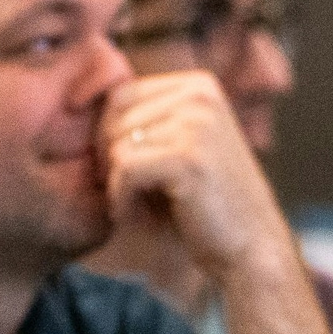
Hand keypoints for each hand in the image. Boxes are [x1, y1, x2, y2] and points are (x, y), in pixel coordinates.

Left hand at [98, 71, 291, 282]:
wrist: (251, 247)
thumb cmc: (206, 202)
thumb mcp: (180, 146)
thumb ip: (146, 121)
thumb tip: (82, 105)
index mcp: (199, 86)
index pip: (122, 94)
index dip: (108, 136)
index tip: (119, 172)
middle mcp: (200, 96)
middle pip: (115, 118)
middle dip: (109, 161)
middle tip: (126, 195)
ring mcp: (197, 125)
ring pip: (117, 146)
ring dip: (116, 185)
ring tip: (137, 208)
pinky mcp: (188, 158)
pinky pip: (125, 171)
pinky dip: (121, 200)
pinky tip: (135, 218)